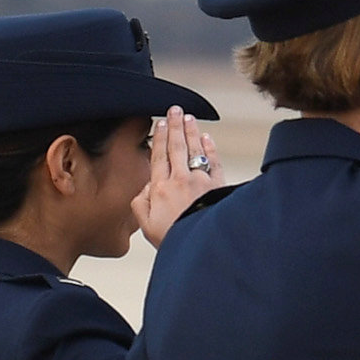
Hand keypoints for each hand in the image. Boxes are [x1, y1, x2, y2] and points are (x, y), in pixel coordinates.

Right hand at [133, 106, 223, 245]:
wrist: (202, 249)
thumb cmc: (175, 240)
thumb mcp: (145, 225)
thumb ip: (140, 203)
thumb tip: (146, 186)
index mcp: (160, 188)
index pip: (158, 156)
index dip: (158, 138)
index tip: (159, 124)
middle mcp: (180, 180)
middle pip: (176, 147)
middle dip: (175, 126)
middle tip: (175, 110)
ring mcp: (201, 182)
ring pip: (194, 150)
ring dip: (191, 132)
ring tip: (189, 118)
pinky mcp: (218, 188)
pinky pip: (213, 163)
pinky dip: (210, 149)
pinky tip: (208, 139)